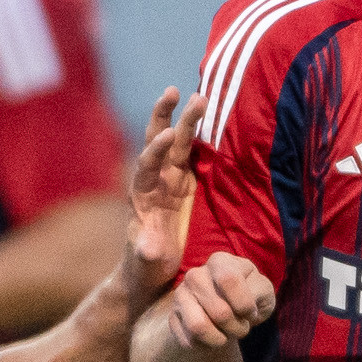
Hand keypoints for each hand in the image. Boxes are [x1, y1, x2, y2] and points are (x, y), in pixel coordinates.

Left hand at [124, 89, 205, 300]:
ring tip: (201, 96)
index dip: (155, 150)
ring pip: (181, 143)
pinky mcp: (191, 184)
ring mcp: (174, 179)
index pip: (146, 165)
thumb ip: (147, 252)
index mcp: (142, 193)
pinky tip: (219, 118)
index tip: (168, 136)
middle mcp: (157, 179)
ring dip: (189, 120)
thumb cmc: (147, 267)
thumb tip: (148, 248)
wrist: (155, 269)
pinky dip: (206, 137)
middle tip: (173, 92)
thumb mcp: (147, 262)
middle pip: (159, 141)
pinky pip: (198, 155)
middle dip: (164, 117)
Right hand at [165, 251, 276, 349]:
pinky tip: (212, 337)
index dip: (244, 304)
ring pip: (198, 327)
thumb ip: (258, 292)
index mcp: (220, 261)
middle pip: (219, 311)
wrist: (229, 312)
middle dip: (237, 327)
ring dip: (220, 339)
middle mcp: (195, 275)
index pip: (228, 280)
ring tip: (227, 334)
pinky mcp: (172, 317)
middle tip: (241, 326)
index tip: (250, 312)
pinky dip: (206, 346)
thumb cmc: (249, 297)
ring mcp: (180, 296)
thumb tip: (244, 306)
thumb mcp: (263, 291)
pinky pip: (188, 340)